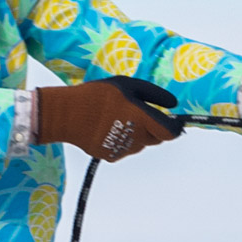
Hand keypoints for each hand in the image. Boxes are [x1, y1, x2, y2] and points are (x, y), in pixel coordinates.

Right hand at [34, 77, 183, 160]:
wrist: (66, 114)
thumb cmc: (98, 95)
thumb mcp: (127, 85)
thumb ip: (153, 95)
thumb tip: (174, 104)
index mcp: (142, 119)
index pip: (171, 132)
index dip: (174, 127)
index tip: (171, 120)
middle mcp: (136, 138)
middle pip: (156, 138)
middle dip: (153, 128)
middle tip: (137, 114)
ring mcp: (124, 150)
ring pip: (140, 144)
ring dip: (137, 134)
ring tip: (117, 118)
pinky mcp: (112, 156)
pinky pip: (125, 149)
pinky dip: (122, 141)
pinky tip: (107, 128)